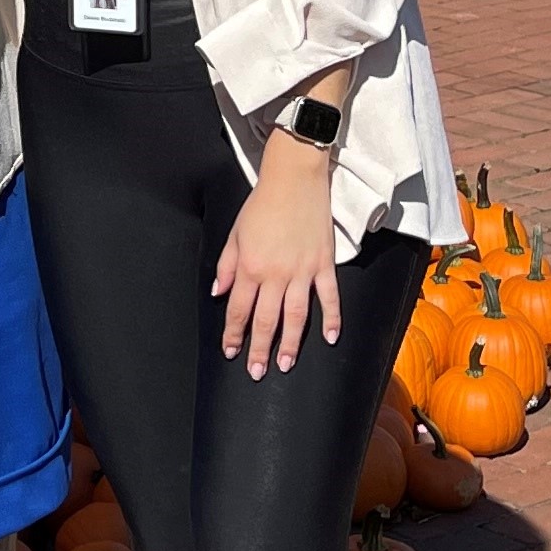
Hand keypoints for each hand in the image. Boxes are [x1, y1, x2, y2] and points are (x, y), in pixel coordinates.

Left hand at [210, 142, 340, 377]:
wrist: (294, 179)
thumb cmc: (261, 205)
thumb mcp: (235, 233)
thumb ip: (226, 266)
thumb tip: (219, 292)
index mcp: (250, 267)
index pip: (238, 309)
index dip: (233, 333)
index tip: (231, 352)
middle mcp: (276, 274)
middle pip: (266, 319)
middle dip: (260, 348)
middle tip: (257, 371)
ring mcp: (303, 270)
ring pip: (296, 315)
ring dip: (290, 342)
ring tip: (285, 364)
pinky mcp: (324, 263)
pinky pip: (329, 296)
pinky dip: (332, 318)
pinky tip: (330, 338)